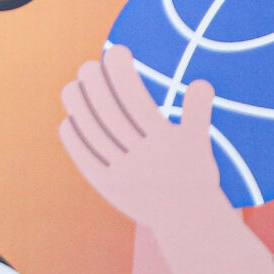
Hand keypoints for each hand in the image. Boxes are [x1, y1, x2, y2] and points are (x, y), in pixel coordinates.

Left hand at [59, 44, 229, 231]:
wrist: (188, 222)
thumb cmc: (195, 175)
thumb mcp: (201, 144)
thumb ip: (199, 112)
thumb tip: (202, 82)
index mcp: (166, 142)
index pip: (133, 96)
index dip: (121, 69)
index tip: (117, 51)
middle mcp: (143, 157)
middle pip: (107, 110)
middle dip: (94, 81)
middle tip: (90, 66)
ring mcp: (123, 172)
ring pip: (90, 130)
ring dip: (77, 103)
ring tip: (74, 86)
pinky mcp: (108, 186)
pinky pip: (83, 156)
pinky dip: (74, 135)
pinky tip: (71, 120)